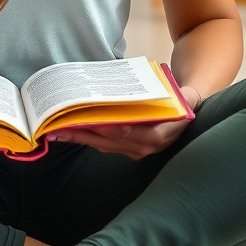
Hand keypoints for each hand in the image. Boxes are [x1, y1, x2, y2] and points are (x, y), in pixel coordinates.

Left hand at [47, 86, 199, 159]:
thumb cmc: (181, 101)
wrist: (184, 111)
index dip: (117, 131)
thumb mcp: (187, 98)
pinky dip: (87, 137)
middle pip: (111, 142)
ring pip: (103, 145)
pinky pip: (104, 144)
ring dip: (81, 138)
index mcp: (161, 136)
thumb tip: (185, 95)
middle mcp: (146, 148)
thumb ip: (186, 98)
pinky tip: (70, 130)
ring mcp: (135, 150)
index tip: (98, 124)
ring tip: (58, 130)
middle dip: (85, 135)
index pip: (135, 135)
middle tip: (62, 127)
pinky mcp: (126, 149)